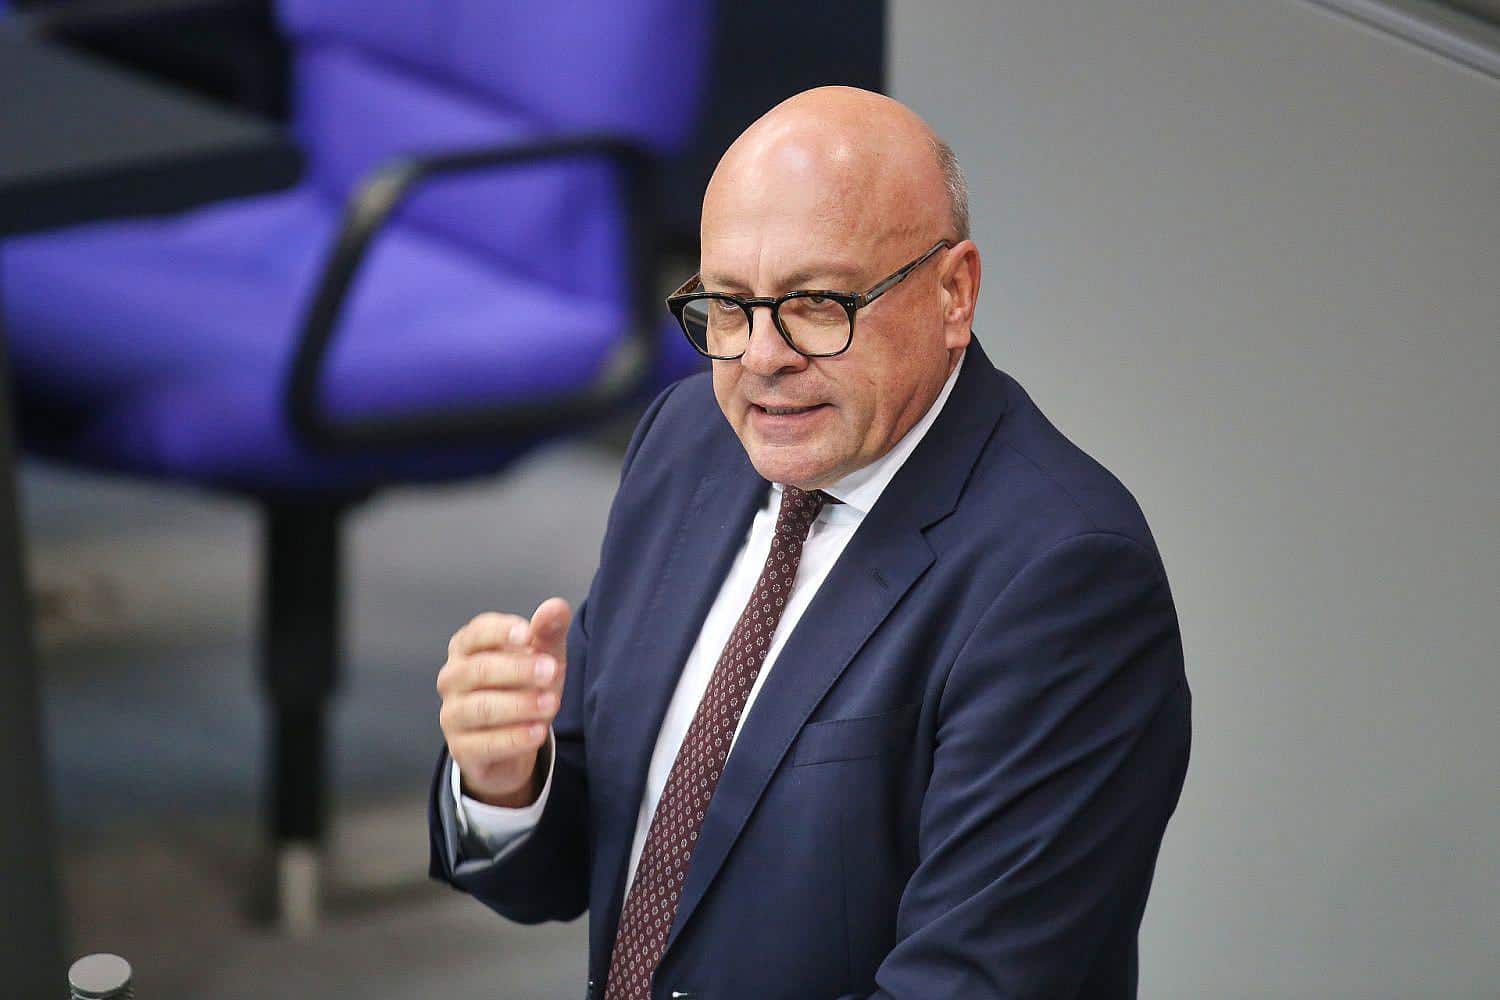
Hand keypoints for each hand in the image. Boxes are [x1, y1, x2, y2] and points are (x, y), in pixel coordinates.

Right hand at [437, 598, 570, 807]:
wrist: (516, 740)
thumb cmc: (524, 687)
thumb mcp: (542, 656)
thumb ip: (548, 631)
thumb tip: (555, 608)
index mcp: (467, 648)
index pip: (476, 633)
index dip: (501, 632)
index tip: (528, 635)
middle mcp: (453, 678)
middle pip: (479, 670)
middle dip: (518, 670)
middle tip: (550, 671)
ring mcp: (452, 715)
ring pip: (481, 707)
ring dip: (520, 705)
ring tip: (551, 703)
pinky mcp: (461, 749)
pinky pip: (485, 744)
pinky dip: (514, 738)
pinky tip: (538, 731)